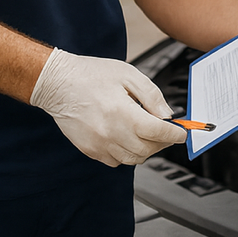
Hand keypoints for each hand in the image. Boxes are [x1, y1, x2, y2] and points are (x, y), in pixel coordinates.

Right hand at [30, 48, 185, 166]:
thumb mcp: (128, 75)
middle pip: (149, 149)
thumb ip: (152, 96)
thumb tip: (168, 115)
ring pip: (134, 159)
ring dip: (145, 149)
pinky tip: (126, 138)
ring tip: (145, 134)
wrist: (56, 82)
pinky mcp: (90, 150)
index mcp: (123, 113)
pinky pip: (116, 161)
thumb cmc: (90, 75)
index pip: (159, 132)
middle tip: (164, 131)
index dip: (176, 134)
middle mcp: (111, 132)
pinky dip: (127, 154)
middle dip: (162, 142)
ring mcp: (99, 144)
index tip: (181, 132)